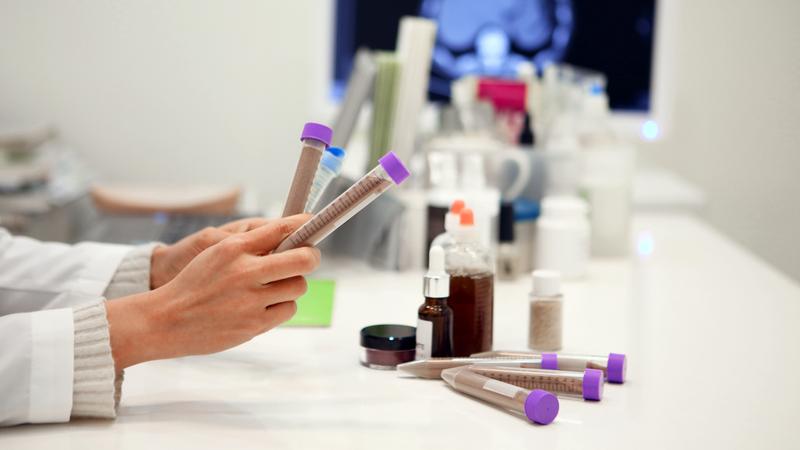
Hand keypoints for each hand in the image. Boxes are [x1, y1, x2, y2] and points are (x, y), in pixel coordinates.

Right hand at [107, 215, 318, 369]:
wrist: (165, 321)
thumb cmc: (195, 284)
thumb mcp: (218, 252)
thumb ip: (254, 242)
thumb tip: (292, 233)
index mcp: (234, 248)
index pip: (282, 229)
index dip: (305, 226)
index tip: (314, 224)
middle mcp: (244, 272)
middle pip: (303, 260)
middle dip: (311, 257)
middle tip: (309, 258)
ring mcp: (251, 301)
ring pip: (298, 287)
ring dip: (292, 284)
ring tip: (276, 285)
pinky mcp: (254, 325)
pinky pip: (288, 310)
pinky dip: (282, 305)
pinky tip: (266, 303)